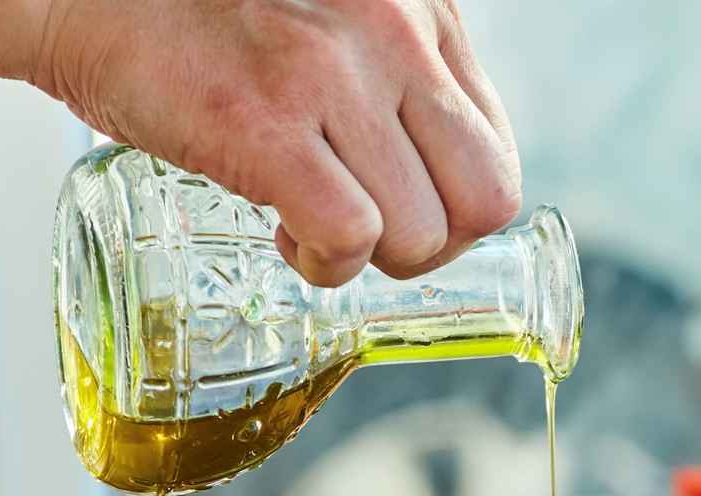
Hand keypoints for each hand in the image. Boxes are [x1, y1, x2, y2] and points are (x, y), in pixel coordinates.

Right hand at [30, 0, 521, 286]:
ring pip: (422, 234)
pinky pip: (352, 240)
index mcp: (423, 8)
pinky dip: (322, 264)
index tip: (396, 208)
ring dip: (366, 259)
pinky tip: (281, 232)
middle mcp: (395, 31)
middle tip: (368, 236)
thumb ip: (394, 80)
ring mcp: (334, 75)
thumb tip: (438, 183)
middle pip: (484, 200)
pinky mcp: (269, 125)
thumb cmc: (204, 24)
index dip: (451, 208)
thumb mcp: (334, 25)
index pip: (496, 154)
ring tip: (308, 224)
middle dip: (431, 246)